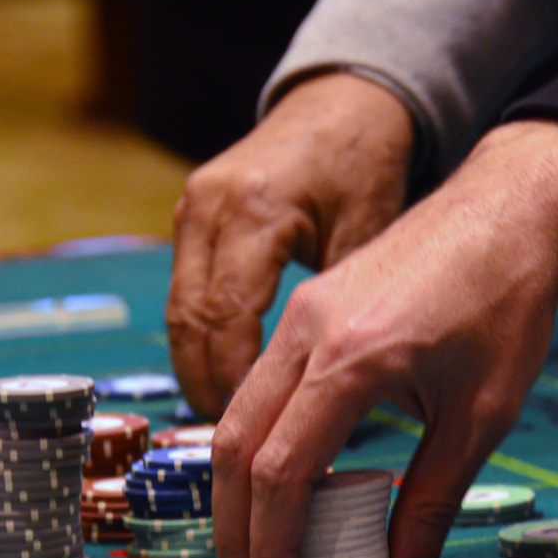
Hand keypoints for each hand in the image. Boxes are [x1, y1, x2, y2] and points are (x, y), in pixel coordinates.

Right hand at [166, 72, 415, 418]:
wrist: (347, 102)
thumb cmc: (369, 166)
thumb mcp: (378, 245)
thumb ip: (351, 313)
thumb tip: (349, 422)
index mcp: (258, 212)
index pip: (226, 325)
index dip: (239, 391)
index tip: (268, 451)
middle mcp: (211, 207)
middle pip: (189, 326)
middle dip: (214, 397)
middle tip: (248, 456)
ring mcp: (193, 208)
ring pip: (178, 316)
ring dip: (203, 376)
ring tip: (239, 435)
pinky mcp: (191, 215)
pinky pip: (185, 296)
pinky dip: (205, 345)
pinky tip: (236, 386)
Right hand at [212, 119, 557, 557]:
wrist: (511, 206)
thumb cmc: (509, 304)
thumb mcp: (483, 415)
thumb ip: (433, 500)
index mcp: (353, 359)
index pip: (281, 473)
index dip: (273, 547)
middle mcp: (307, 333)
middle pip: (234, 449)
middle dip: (235, 533)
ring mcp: (298, 316)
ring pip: (233, 417)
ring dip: (235, 494)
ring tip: (256, 555)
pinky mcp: (303, 310)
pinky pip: (256, 389)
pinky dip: (253, 448)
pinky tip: (277, 491)